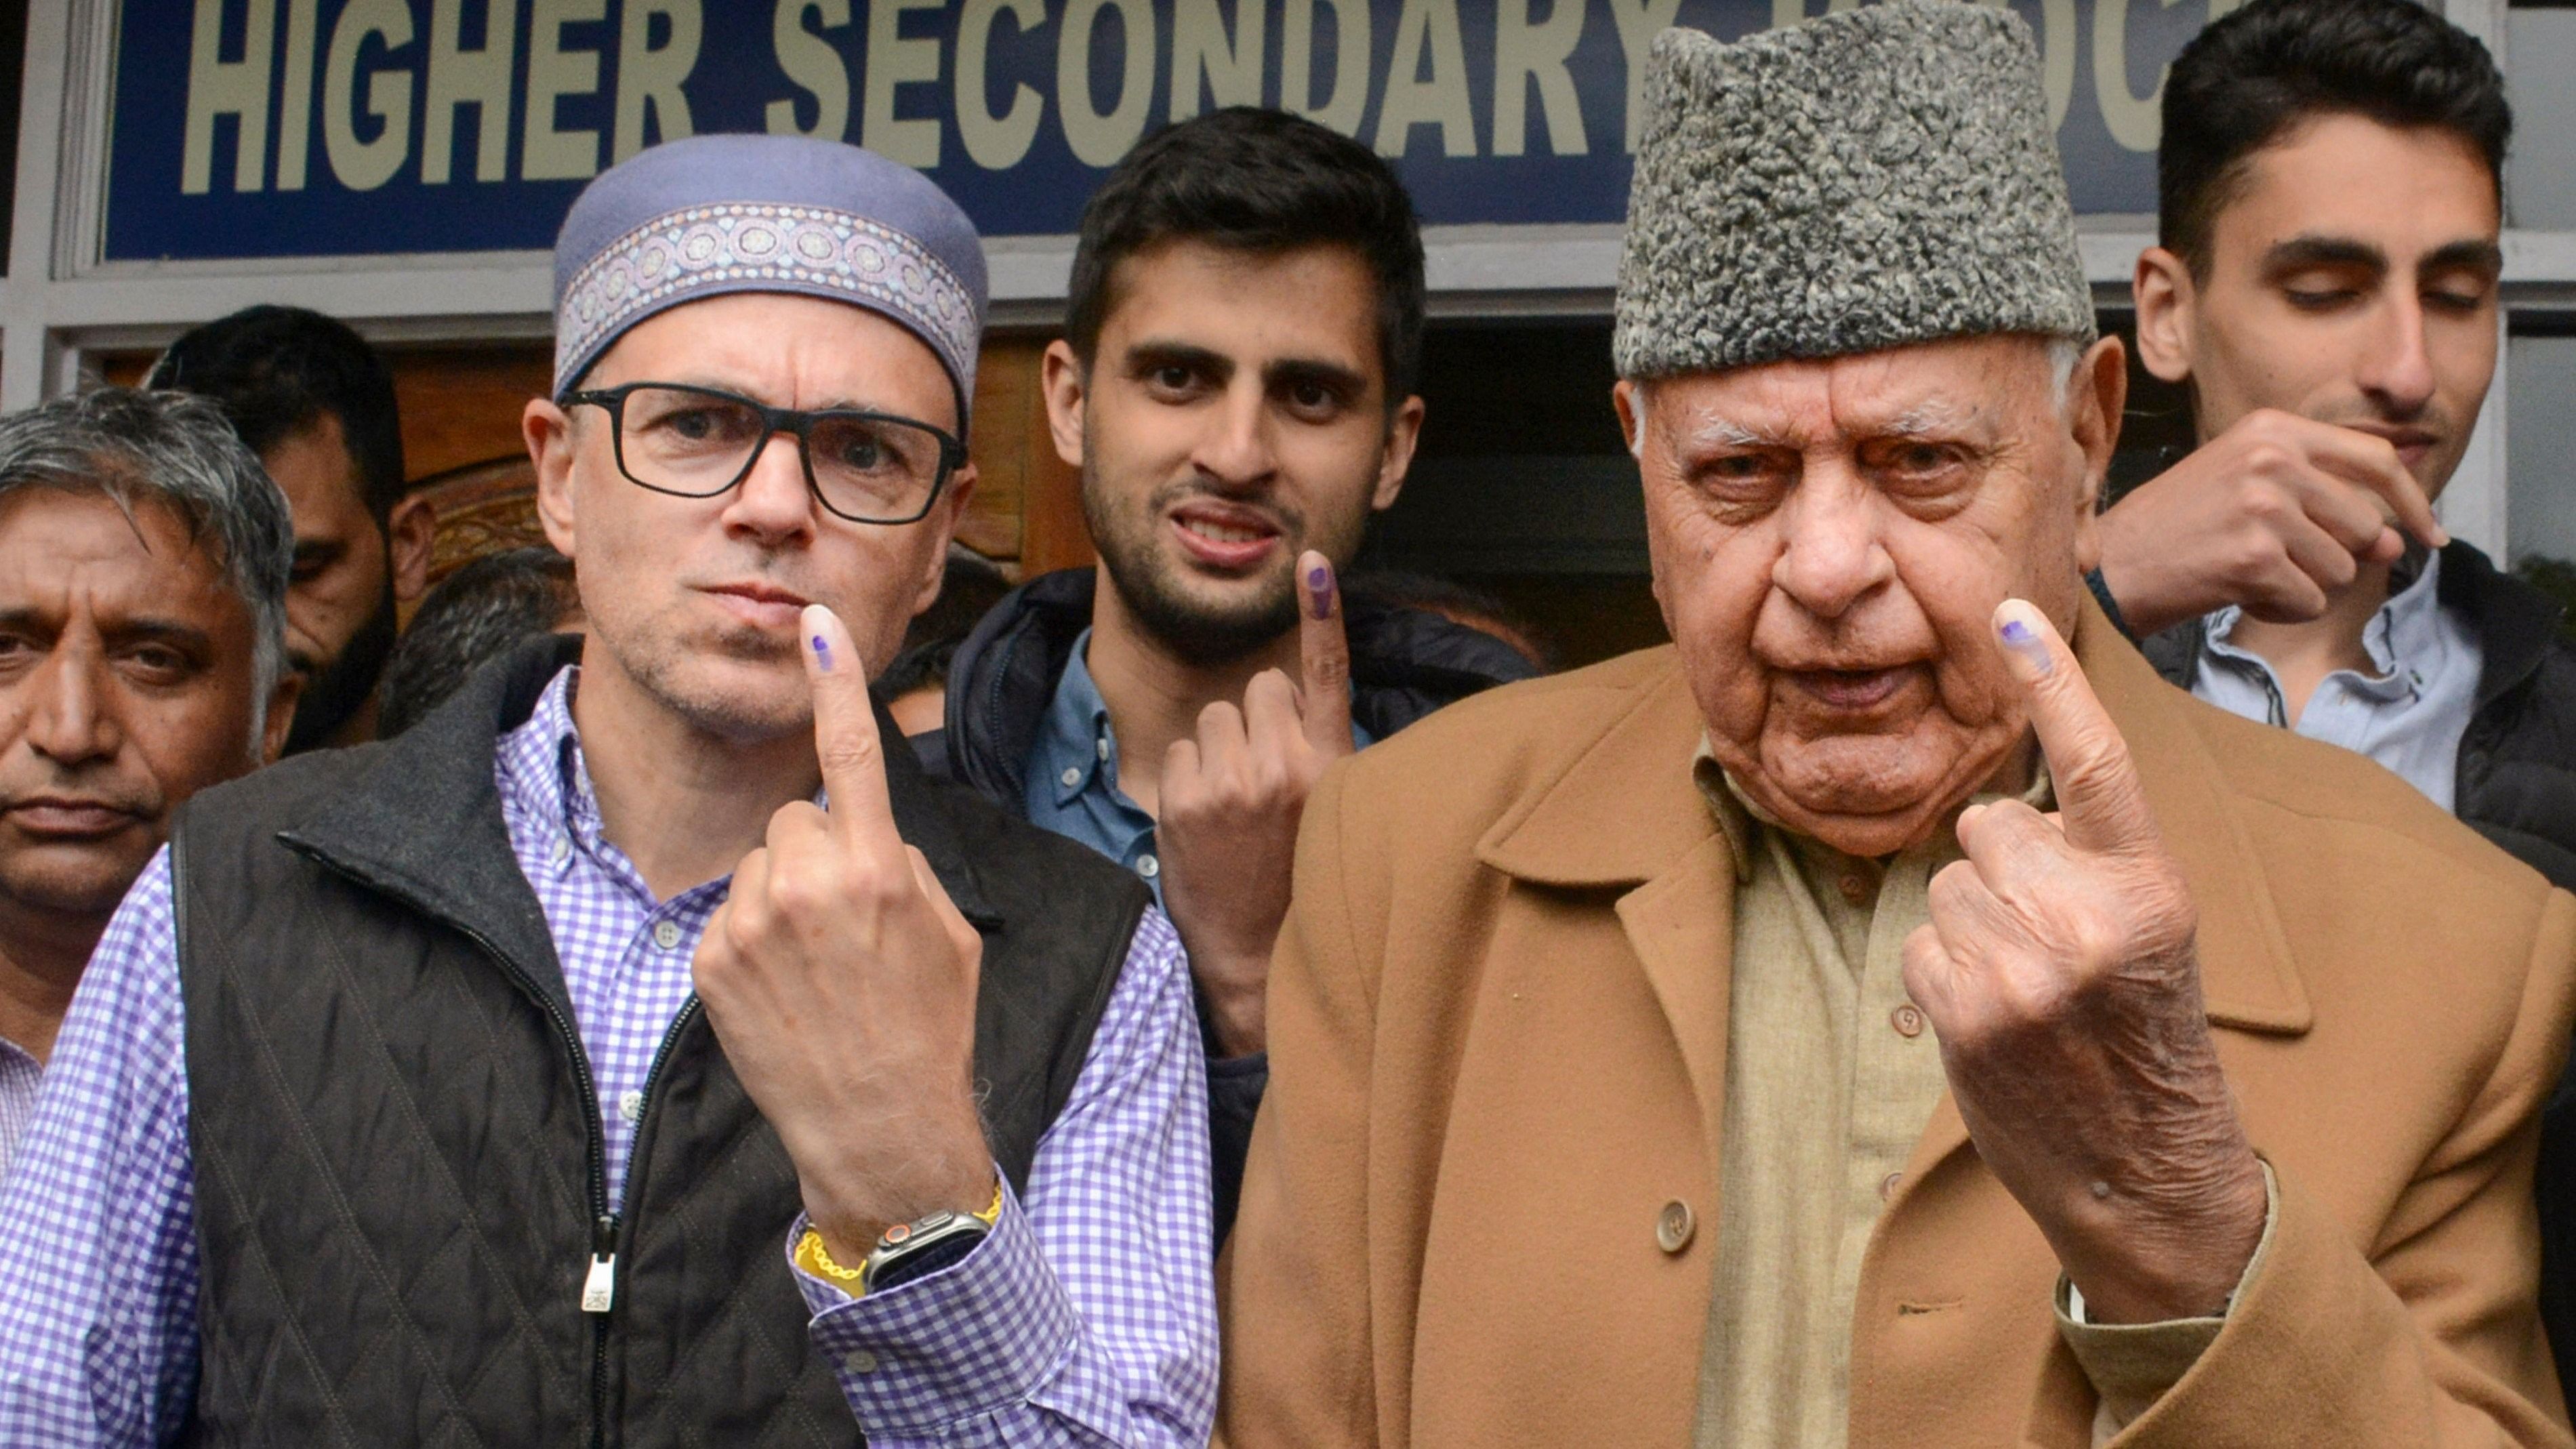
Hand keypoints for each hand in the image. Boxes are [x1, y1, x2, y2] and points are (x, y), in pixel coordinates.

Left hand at [692, 604, 993, 1262]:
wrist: (878, 1129)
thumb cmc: (928, 1030)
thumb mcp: (950, 934)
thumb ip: (901, 863)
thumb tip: (861, 830)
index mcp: (879, 869)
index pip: (852, 754)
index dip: (835, 684)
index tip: (816, 623)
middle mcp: (810, 885)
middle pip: (797, 818)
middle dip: (818, 852)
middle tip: (846, 924)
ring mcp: (753, 923)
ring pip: (761, 864)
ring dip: (783, 897)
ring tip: (815, 967)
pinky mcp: (713, 961)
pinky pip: (732, 914)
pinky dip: (753, 942)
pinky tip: (784, 991)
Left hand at [1156, 551, 1357, 1057]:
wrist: (1255, 956)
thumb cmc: (1299, 879)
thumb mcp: (1334, 812)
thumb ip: (1321, 751)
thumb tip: (1291, 695)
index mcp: (1332, 768)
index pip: (1327, 675)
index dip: (1322, 613)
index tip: (1312, 561)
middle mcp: (1284, 768)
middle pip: (1260, 688)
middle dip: (1257, 719)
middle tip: (1264, 776)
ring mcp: (1230, 784)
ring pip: (1215, 714)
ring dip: (1219, 747)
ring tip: (1234, 802)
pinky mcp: (1183, 801)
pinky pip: (1180, 749)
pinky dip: (1187, 776)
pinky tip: (1205, 818)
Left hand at [1902, 600, 2267, 1323]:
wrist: (2143, 1164)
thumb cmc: (2138, 1031)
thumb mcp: (2144, 930)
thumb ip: (2085, 861)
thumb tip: (1994, 814)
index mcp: (2146, 885)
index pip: (2097, 763)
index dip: (2054, 685)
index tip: (2015, 617)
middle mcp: (2087, 918)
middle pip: (1989, 827)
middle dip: (2004, 869)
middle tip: (2053, 939)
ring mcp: (2022, 970)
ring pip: (1948, 886)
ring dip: (1973, 927)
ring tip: (2030, 988)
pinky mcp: (1966, 1015)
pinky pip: (1920, 946)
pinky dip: (1944, 977)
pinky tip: (1994, 1021)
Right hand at [2095, 409, 2445, 636]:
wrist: (2110, 564)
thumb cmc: (2177, 527)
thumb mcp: (2247, 482)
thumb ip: (2323, 497)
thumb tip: (2397, 540)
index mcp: (2273, 428)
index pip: (2377, 458)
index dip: (2413, 501)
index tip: (2429, 533)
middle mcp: (2272, 458)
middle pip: (2366, 523)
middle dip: (2341, 556)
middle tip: (2291, 565)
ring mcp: (2264, 506)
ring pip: (2342, 567)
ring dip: (2307, 585)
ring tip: (2253, 575)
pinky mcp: (2255, 557)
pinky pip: (2311, 600)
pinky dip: (2283, 609)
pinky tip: (2242, 594)